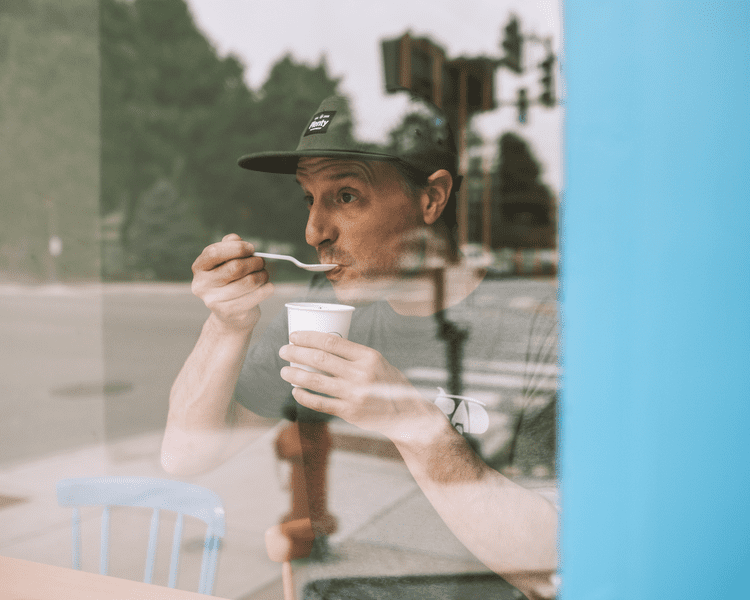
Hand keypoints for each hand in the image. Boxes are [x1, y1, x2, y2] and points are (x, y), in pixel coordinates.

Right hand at [191, 234, 274, 332]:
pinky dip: (267, 289)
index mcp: (199, 268)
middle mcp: (202, 285)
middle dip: (255, 262)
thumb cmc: (229, 283)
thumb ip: (229, 246)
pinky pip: (256, 296)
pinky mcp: (229, 312)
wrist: (230, 316)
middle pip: (236, 267)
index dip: (237, 247)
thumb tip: (236, 239)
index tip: (251, 248)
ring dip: (263, 275)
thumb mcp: (225, 262)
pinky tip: (267, 287)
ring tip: (264, 274)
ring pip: (249, 282)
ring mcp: (214, 300)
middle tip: (261, 262)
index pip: (214, 252)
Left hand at [278, 331, 443, 441]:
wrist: (406, 415)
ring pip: (315, 381)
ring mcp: (354, 394)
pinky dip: (304, 396)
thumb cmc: (388, 383)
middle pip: (320, 359)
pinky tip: (296, 391)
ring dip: (295, 375)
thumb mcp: (378, 362)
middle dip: (296, 353)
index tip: (294, 336)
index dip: (308, 337)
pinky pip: (320, 403)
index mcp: (368, 356)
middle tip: (283, 351)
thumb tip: (320, 346)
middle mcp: (360, 374)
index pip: (331, 342)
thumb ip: (354, 356)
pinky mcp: (349, 412)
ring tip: (284, 371)